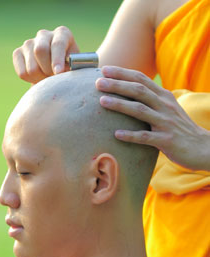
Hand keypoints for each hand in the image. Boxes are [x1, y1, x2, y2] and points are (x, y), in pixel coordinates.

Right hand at [13, 26, 78, 83]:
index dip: (57, 59)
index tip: (58, 72)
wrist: (55, 71)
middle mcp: (44, 35)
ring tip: (47, 78)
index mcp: (62, 34)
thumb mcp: (74, 66)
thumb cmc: (68, 68)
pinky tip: (37, 77)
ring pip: (31, 67)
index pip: (57, 43)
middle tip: (53, 78)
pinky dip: (30, 80)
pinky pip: (22, 73)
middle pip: (40, 50)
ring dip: (40, 78)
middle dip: (47, 69)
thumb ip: (71, 66)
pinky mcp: (17, 53)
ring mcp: (29, 43)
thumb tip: (60, 71)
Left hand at [95, 66, 209, 170]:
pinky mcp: (166, 140)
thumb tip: (127, 95)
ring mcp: (165, 122)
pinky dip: (131, 135)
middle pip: (138, 90)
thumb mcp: (166, 110)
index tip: (104, 69)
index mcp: (163, 96)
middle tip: (98, 82)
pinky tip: (116, 134)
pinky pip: (145, 137)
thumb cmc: (179, 129)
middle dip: (117, 85)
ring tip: (102, 102)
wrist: (202, 147)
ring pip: (140, 110)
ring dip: (120, 105)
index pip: (141, 79)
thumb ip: (150, 101)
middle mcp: (164, 106)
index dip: (122, 73)